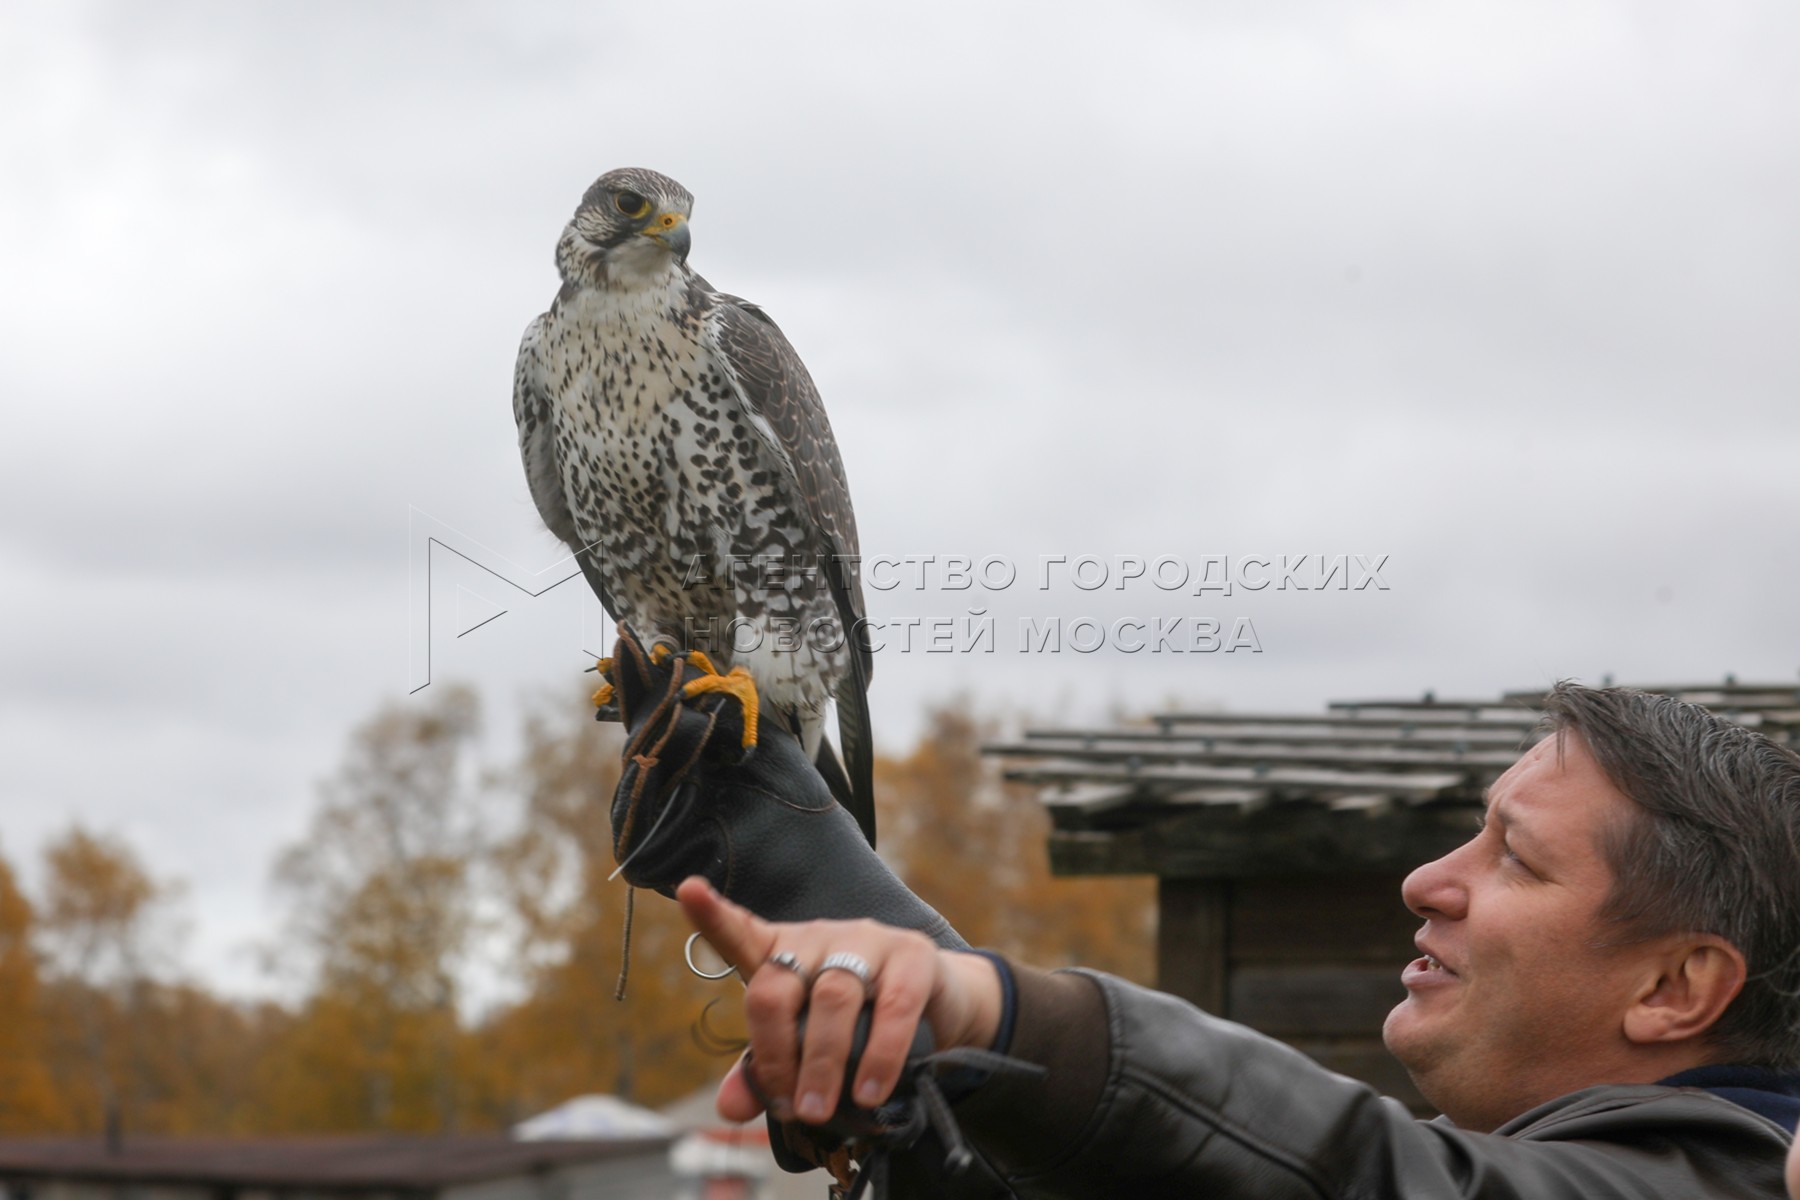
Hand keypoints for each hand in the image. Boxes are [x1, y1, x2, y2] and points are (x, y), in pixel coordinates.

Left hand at [677, 877, 1002, 1125]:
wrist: (938, 1011)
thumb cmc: (857, 1026)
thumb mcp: (805, 1050)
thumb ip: (764, 1073)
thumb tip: (729, 1108)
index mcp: (782, 954)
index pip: (740, 932)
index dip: (712, 914)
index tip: (688, 890)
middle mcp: (818, 938)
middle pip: (776, 987)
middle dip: (774, 1053)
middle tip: (788, 1108)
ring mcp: (866, 941)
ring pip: (832, 998)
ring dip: (821, 1063)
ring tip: (820, 1111)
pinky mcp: (913, 956)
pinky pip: (893, 1006)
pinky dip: (878, 1056)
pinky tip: (870, 1092)